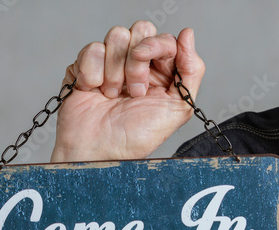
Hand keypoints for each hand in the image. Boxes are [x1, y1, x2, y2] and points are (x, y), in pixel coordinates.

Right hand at [51, 22, 204, 161]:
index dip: (156, 45)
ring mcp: (112, 63)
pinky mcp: (87, 65)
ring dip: (114, 70)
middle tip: (135, 92)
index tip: (145, 61)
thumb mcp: (177, 109)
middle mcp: (138, 64)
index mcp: (162, 73)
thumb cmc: (136, 138)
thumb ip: (191, 70)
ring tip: (113, 96)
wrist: (98, 150)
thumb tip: (188, 34)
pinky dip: (92, 73)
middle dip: (136, 62)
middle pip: (140, 30)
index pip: (165, 38)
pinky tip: (94, 91)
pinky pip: (92, 48)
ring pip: (116, 35)